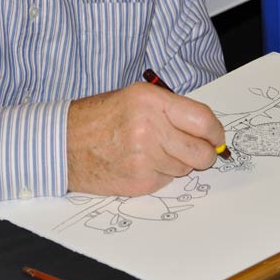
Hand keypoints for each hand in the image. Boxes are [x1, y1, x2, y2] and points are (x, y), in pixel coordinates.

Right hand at [66, 82, 223, 196]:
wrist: (62, 143)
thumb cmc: (100, 118)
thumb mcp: (137, 98)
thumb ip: (172, 110)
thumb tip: (207, 129)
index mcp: (152, 101)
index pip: (203, 120)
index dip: (216, 132)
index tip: (217, 138)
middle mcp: (150, 128)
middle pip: (201, 151)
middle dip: (205, 154)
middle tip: (198, 151)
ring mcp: (144, 157)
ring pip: (185, 168)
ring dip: (177, 163)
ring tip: (152, 150)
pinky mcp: (139, 180)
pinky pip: (167, 180)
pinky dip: (161, 174)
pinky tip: (141, 163)